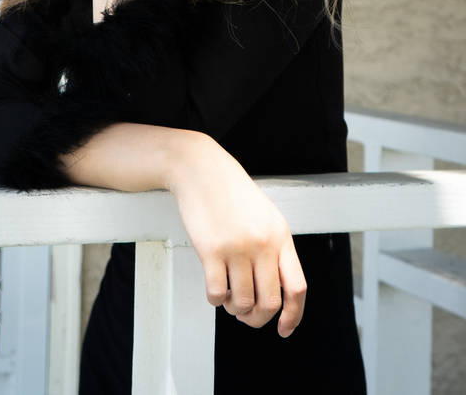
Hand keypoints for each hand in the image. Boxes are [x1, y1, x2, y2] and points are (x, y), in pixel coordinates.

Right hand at [168, 135, 306, 334]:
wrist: (201, 169)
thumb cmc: (231, 192)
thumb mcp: (265, 216)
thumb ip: (274, 249)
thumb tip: (276, 292)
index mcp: (281, 236)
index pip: (297, 288)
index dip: (293, 315)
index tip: (284, 329)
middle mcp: (263, 243)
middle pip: (269, 302)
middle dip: (257, 318)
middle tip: (246, 314)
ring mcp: (237, 247)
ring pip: (242, 302)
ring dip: (234, 308)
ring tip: (228, 297)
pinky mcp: (211, 250)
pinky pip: (217, 293)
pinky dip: (215, 299)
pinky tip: (214, 288)